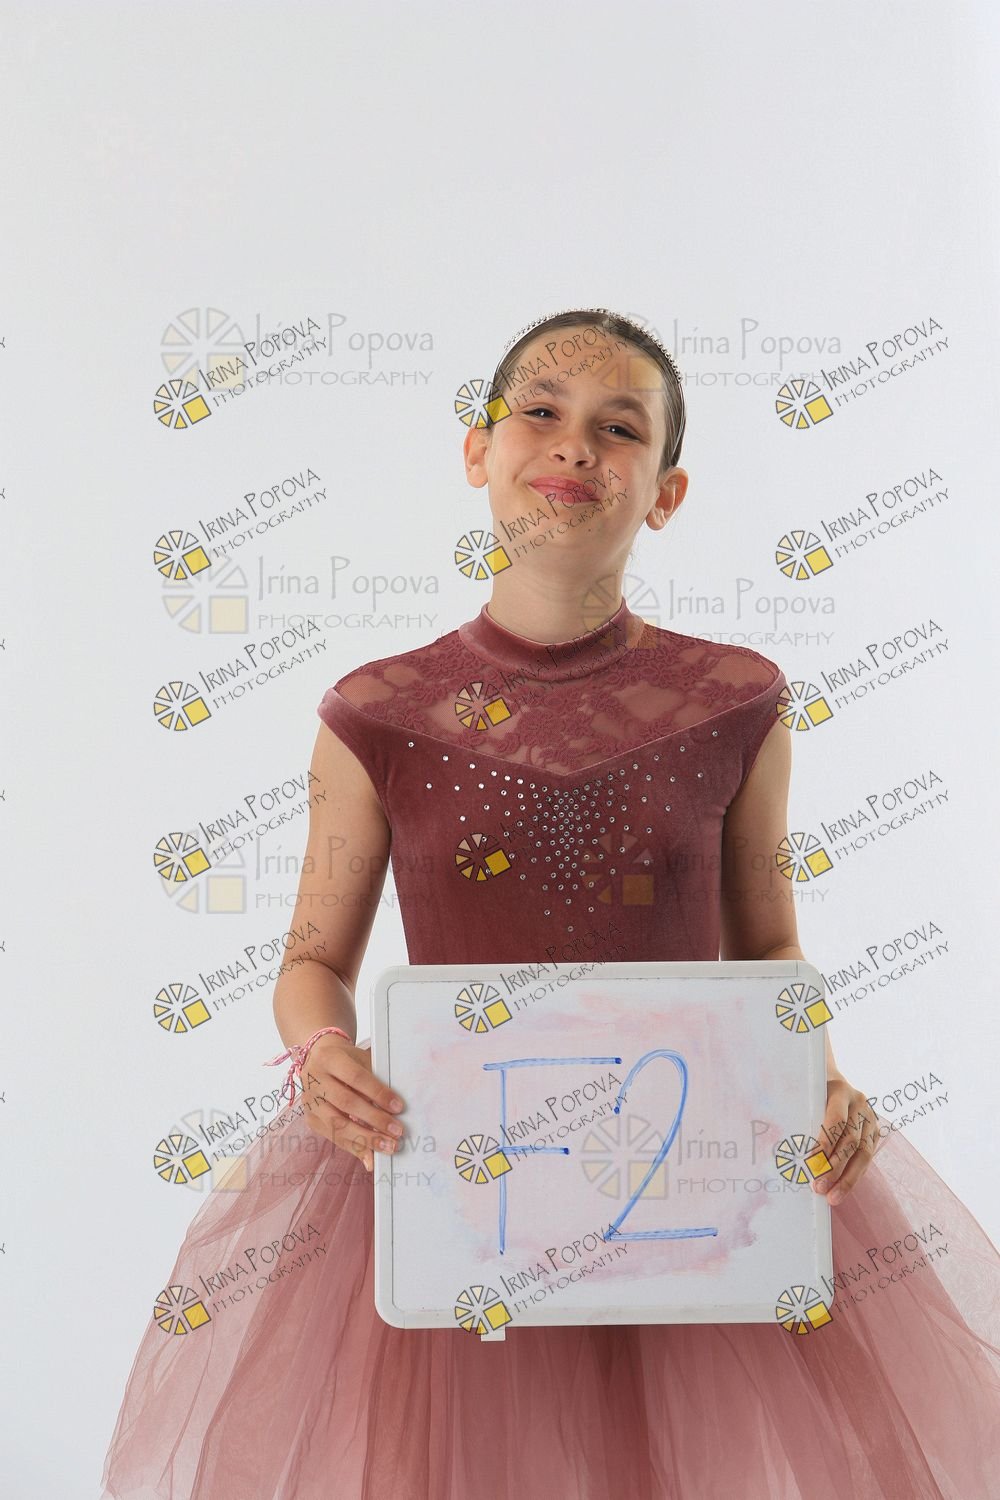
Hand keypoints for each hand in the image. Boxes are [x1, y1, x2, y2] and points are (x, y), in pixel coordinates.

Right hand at [299, 1035, 405, 1173]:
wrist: (317, 1060)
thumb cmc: (347, 1060)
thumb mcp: (361, 1059)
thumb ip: (376, 1079)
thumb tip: (397, 1109)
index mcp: (329, 1059)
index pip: (355, 1077)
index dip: (377, 1093)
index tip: (399, 1107)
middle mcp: (314, 1080)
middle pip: (345, 1103)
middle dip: (374, 1119)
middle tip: (397, 1132)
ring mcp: (310, 1102)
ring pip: (337, 1125)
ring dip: (365, 1139)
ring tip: (388, 1146)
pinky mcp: (311, 1120)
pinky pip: (333, 1137)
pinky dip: (354, 1148)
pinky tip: (371, 1158)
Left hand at [812, 1074, 880, 1206]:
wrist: (833, 1079)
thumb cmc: (812, 1091)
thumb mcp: (807, 1095)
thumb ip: (803, 1116)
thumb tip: (789, 1153)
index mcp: (840, 1090)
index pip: (835, 1120)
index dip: (824, 1143)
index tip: (811, 1163)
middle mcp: (859, 1103)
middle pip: (850, 1140)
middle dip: (834, 1168)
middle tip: (818, 1188)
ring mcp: (871, 1117)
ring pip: (863, 1153)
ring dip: (847, 1179)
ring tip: (832, 1197)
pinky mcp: (876, 1131)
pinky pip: (867, 1158)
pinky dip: (854, 1175)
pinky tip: (842, 1189)